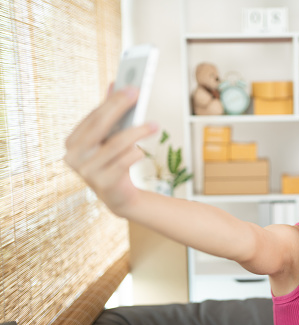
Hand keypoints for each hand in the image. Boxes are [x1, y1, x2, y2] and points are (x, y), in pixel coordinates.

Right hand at [64, 86, 157, 214]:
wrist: (119, 196)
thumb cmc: (112, 161)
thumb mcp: (109, 137)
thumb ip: (109, 112)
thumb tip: (115, 83)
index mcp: (72, 142)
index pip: (94, 117)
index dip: (112, 101)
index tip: (131, 87)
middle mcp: (74, 157)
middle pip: (100, 126)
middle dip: (120, 107)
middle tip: (138, 93)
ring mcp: (87, 172)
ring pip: (116, 144)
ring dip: (138, 132)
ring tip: (154, 125)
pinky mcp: (103, 184)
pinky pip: (124, 162)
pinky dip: (136, 153)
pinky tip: (142, 151)